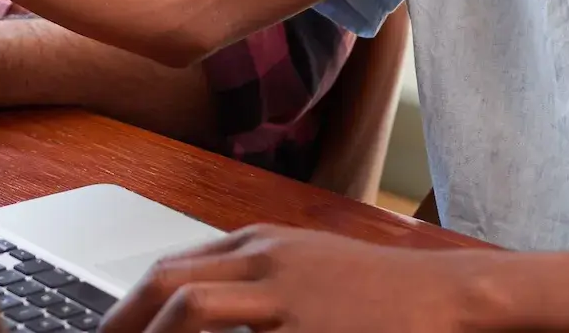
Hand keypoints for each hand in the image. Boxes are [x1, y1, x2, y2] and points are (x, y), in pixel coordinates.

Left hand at [104, 226, 473, 332]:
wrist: (444, 296)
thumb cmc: (378, 289)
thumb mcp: (307, 266)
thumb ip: (254, 280)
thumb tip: (196, 309)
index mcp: (260, 243)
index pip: (170, 268)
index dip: (129, 307)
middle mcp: (265, 262)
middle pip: (168, 284)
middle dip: (123, 321)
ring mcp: (285, 296)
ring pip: (190, 310)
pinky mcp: (306, 330)